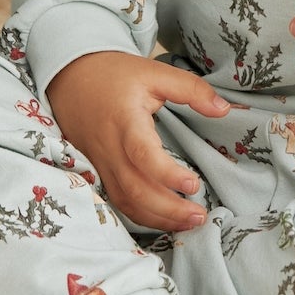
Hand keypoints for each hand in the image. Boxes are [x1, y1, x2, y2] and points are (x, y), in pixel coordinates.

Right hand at [43, 51, 227, 232]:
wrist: (70, 78)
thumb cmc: (115, 74)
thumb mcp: (154, 71)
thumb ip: (191, 89)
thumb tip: (224, 109)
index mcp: (125, 120)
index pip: (142, 154)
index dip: (167, 174)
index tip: (194, 185)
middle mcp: (110, 147)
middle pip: (135, 189)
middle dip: (169, 209)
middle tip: (200, 216)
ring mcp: (101, 163)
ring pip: (126, 201)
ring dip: (157, 218)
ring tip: (189, 222)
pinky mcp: (98, 171)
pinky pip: (117, 201)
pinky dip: (141, 215)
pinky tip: (164, 219)